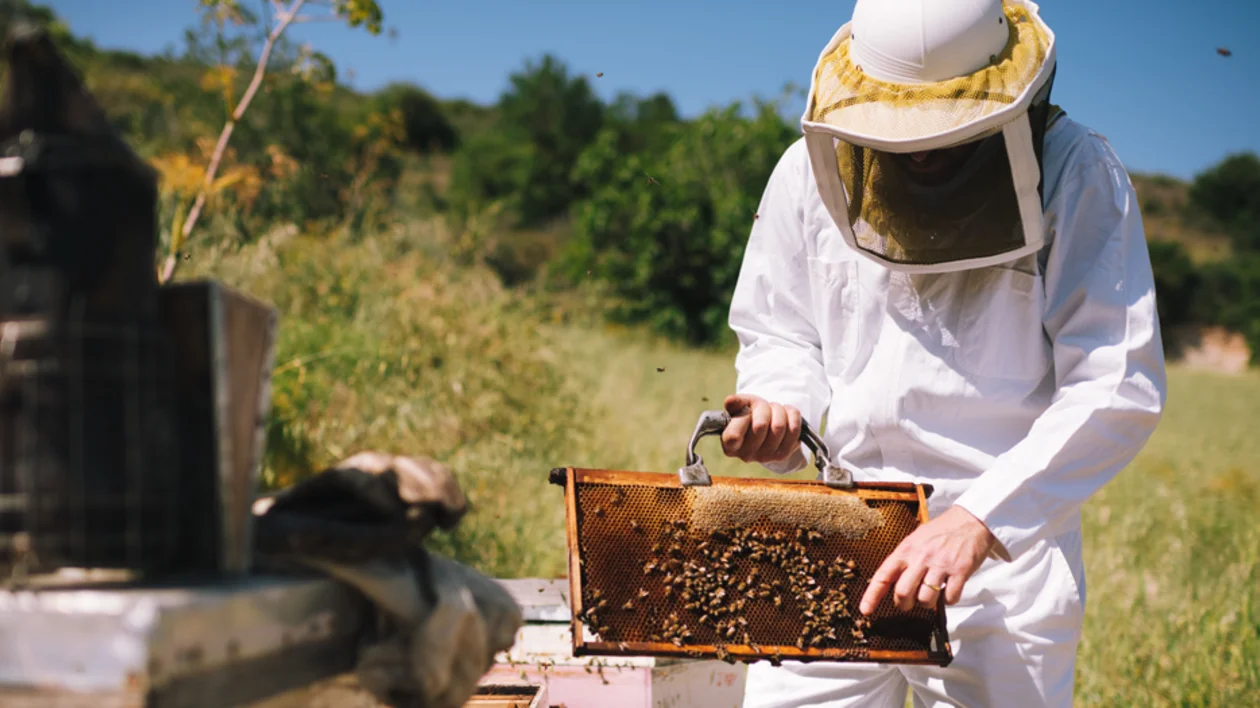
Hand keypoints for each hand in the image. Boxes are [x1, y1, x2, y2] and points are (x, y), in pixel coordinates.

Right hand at [720, 394, 802, 463]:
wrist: (766, 426)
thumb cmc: (750, 415)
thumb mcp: (741, 406)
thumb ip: (735, 402)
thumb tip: (730, 401)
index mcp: (729, 445)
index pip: (734, 435)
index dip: (743, 418)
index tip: (746, 411)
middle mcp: (746, 455)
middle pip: (760, 425)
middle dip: (763, 408)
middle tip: (761, 408)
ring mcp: (765, 457)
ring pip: (779, 426)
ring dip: (778, 411)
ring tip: (773, 411)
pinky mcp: (783, 455)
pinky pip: (794, 429)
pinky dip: (791, 415)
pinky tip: (785, 416)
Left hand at [858, 506, 996, 614]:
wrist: (971, 520)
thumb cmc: (940, 531)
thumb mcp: (916, 539)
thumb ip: (904, 559)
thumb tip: (891, 583)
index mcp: (906, 550)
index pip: (883, 575)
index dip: (872, 595)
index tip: (865, 611)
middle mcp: (921, 558)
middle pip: (903, 593)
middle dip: (904, 604)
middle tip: (909, 603)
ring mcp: (941, 565)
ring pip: (926, 599)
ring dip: (928, 604)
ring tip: (932, 594)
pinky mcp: (960, 571)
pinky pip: (950, 598)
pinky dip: (949, 600)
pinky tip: (949, 590)